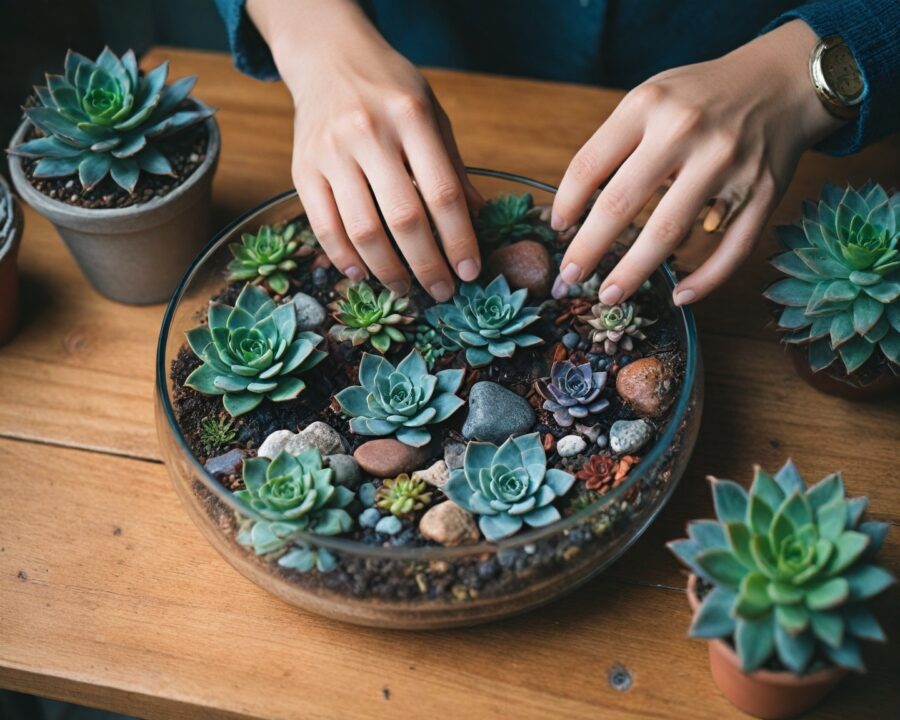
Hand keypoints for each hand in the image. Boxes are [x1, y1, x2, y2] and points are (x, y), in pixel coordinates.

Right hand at [247, 0, 481, 299]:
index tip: (471, 271)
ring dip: (388, 270)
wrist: (328, 57)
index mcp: (411, 118)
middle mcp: (369, 134)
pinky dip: (345, 258)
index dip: (459, 239)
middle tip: (443, 291)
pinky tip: (363, 275)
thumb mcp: (432, 114)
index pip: (442, 193)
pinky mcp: (303, 169)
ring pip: (362, 230)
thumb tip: (476, 219)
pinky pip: (324, 226)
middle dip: (428, 265)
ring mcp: (332, 153)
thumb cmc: (390, 90)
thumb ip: (452, 167)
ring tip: (406, 289)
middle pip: (404, 218)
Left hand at [550, 20, 845, 304]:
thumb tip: (574, 210)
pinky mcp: (762, 191)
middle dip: (587, 249)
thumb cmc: (701, 98)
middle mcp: (685, 131)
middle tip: (569, 278)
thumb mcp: (651, 99)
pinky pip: (731, 248)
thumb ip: (615, 145)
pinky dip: (705, 280)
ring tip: (610, 296)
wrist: (783, 80)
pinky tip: (680, 296)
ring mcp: (726, 163)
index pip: (589, 165)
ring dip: (634, 272)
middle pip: (620, 204)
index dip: (566, 204)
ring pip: (669, 231)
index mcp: (647, 106)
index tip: (558, 229)